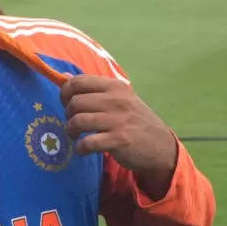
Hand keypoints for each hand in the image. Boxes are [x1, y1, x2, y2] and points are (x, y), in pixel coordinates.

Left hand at [61, 75, 177, 198]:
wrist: (161, 146)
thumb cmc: (134, 120)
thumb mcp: (119, 99)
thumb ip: (93, 89)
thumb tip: (65, 76)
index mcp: (115, 87)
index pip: (78, 81)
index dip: (65, 93)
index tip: (67, 104)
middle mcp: (117, 100)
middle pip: (75, 102)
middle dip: (67, 114)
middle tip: (74, 123)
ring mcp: (119, 120)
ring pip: (78, 121)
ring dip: (71, 131)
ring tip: (76, 136)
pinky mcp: (120, 140)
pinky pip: (87, 142)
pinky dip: (80, 148)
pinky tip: (83, 149)